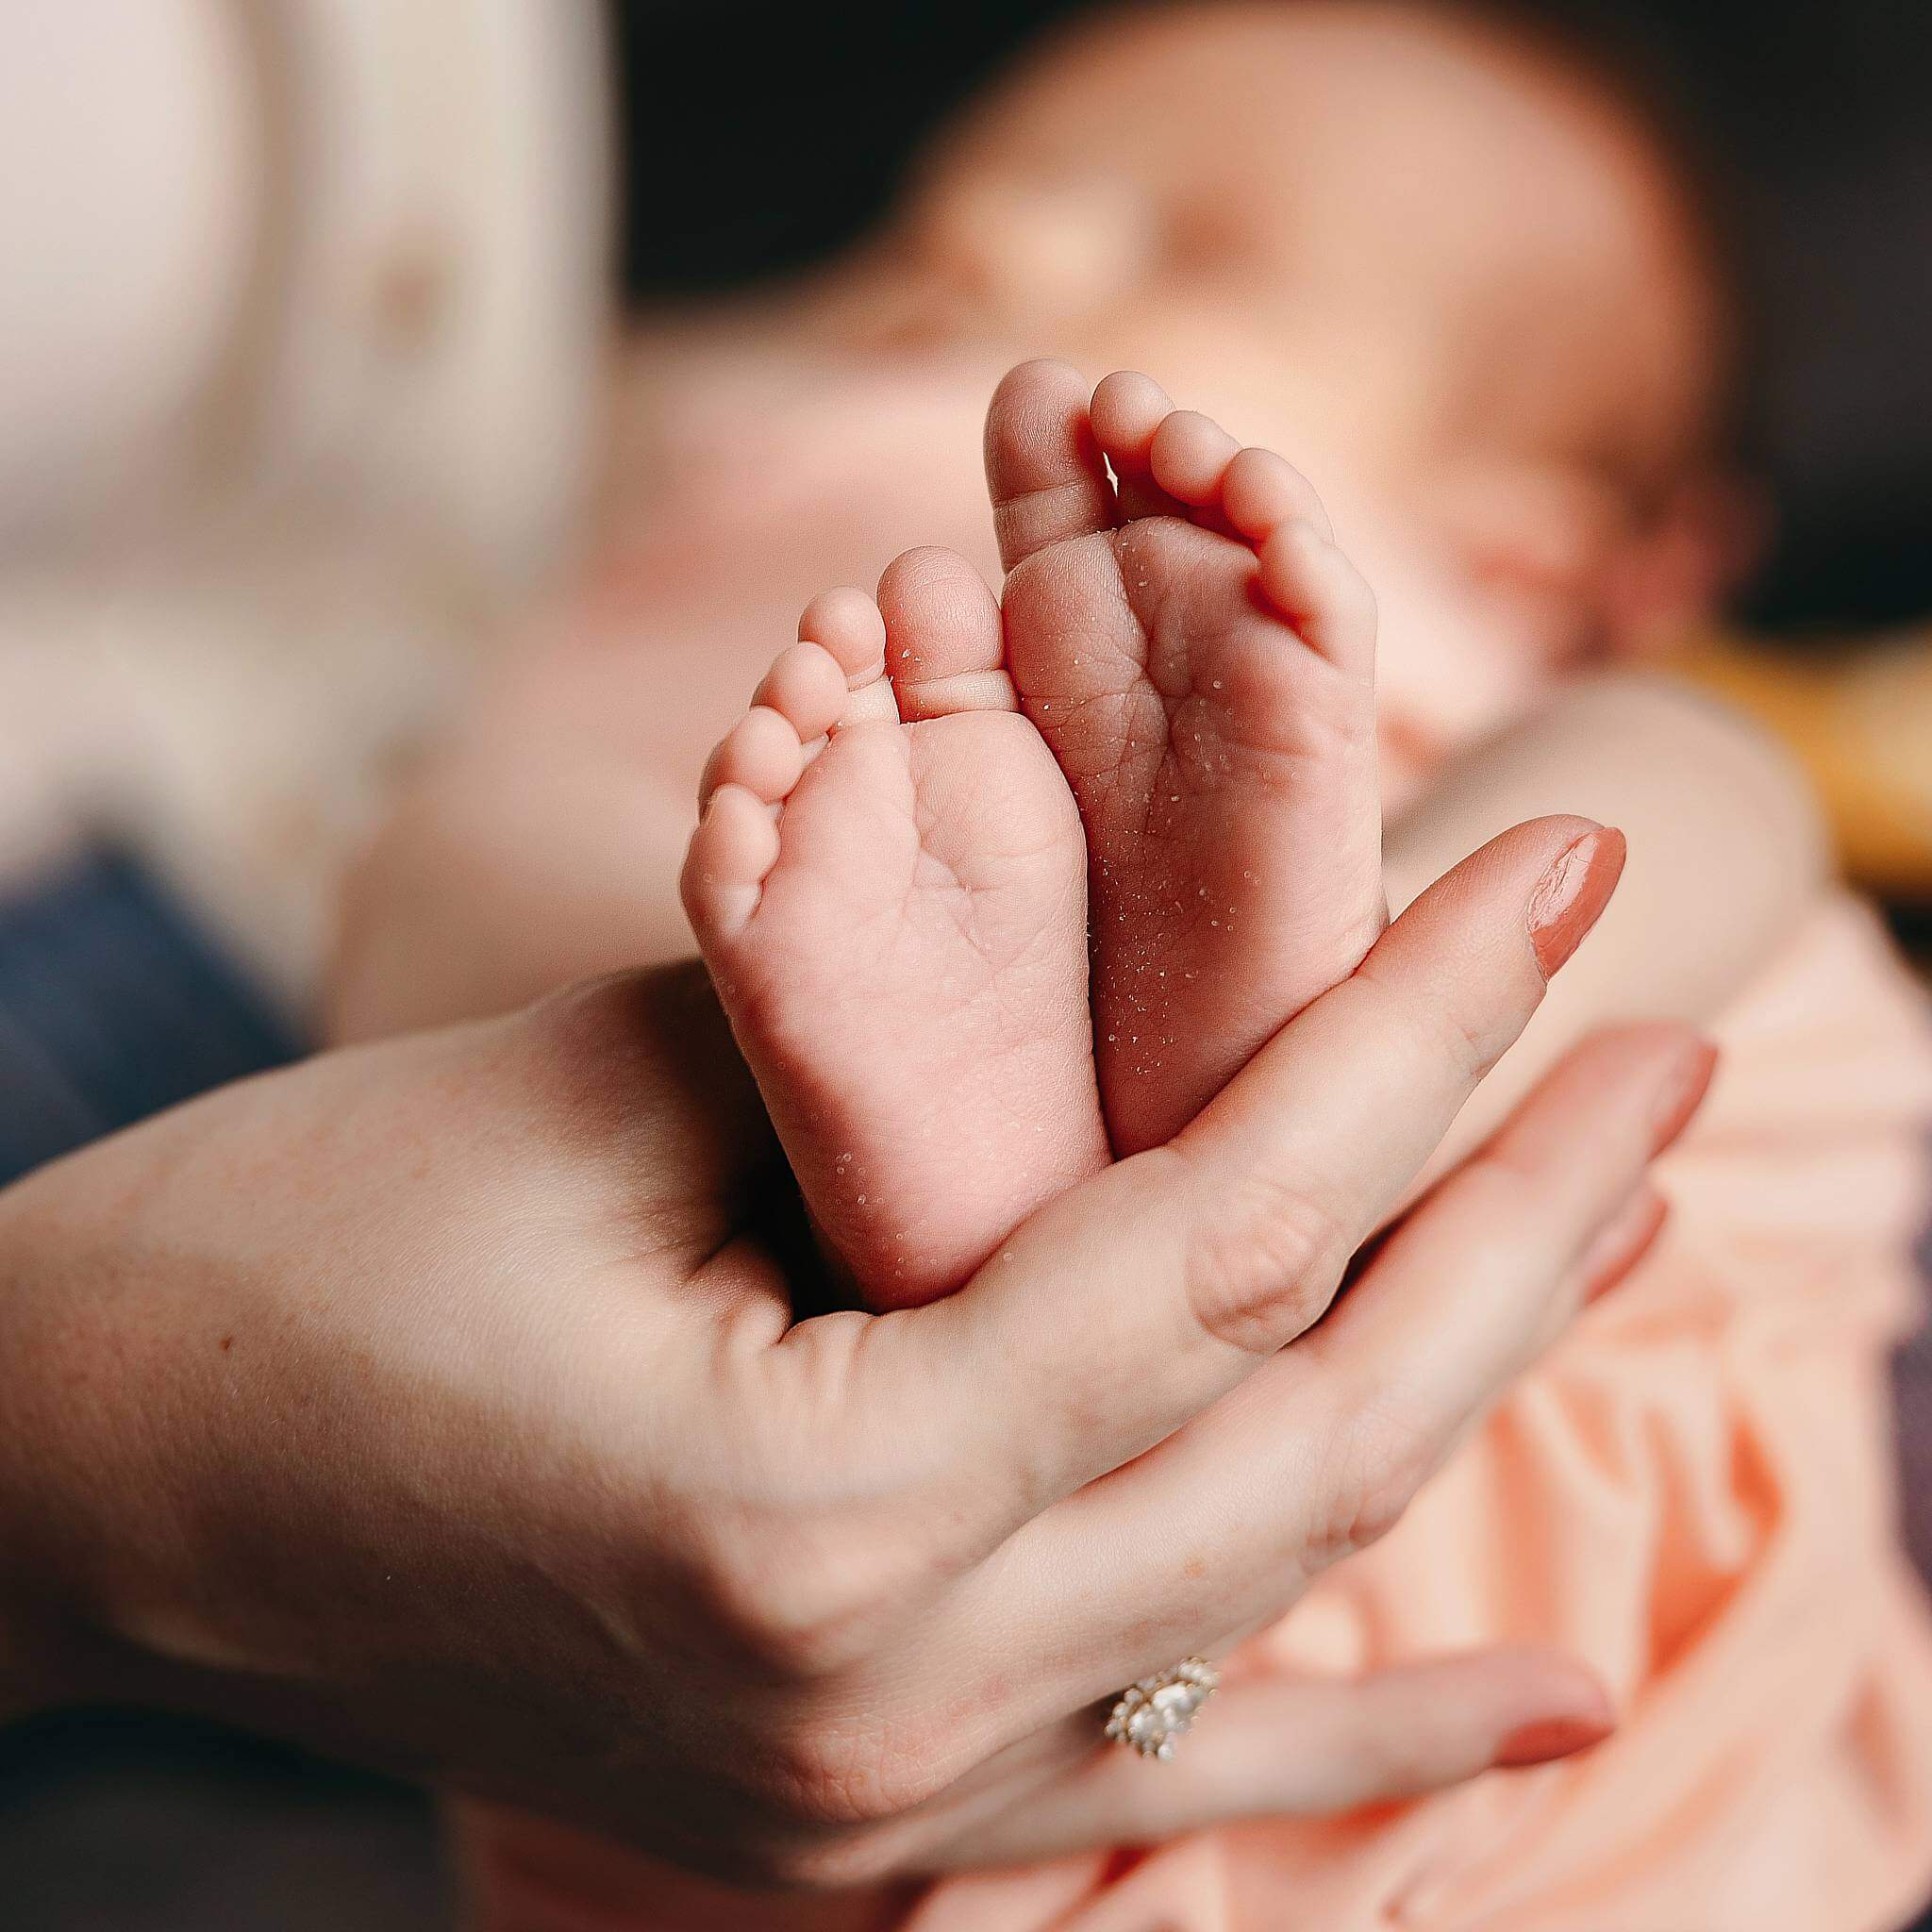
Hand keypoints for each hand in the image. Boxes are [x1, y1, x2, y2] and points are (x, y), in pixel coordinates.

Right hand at [0, 816, 1707, 1887]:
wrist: (105, 1464)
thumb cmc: (316, 1232)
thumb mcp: (642, 1104)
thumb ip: (930, 1083)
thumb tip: (1171, 1022)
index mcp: (812, 1496)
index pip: (1225, 1230)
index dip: (1416, 1030)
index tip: (1559, 870)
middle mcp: (878, 1693)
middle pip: (1306, 1425)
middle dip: (1515, 1206)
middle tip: (1659, 1031)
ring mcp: (876, 1792)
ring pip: (1274, 1589)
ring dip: (1466, 1393)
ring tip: (1626, 1226)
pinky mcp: (857, 1809)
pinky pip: (1170, 1777)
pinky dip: (1371, 1745)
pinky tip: (1553, 1697)